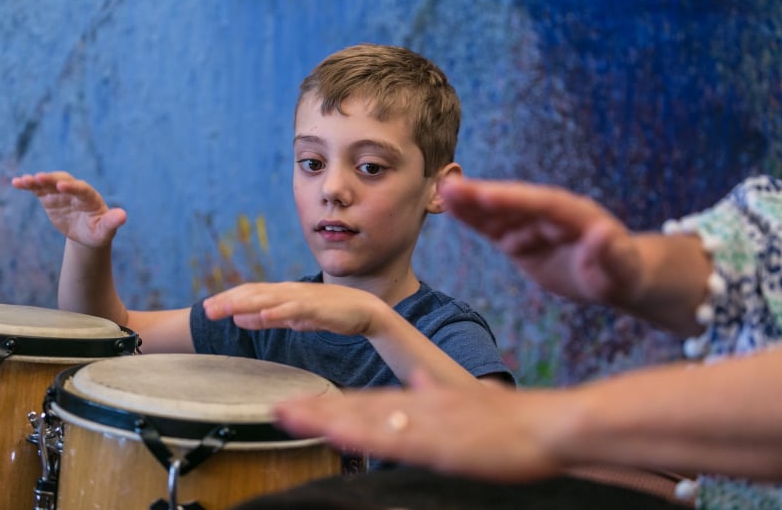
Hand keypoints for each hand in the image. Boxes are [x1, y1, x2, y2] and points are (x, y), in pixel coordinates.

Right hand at [12, 171, 125, 247]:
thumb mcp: (105, 231)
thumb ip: (112, 223)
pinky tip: (16, 183)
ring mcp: (61, 193)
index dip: (73, 187)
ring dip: (36, 181)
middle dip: (52, 179)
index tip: (61, 186)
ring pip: (48, 183)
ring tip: (23, 181)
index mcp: (91, 198)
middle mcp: (76, 191)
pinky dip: (28, 185)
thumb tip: (123, 216)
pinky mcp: (50, 197)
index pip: (82, 189)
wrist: (87, 234)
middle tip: (39, 178)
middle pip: (63, 181)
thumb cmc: (98, 232)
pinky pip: (38, 189)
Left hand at [203, 282, 382, 335]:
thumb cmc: (329, 314)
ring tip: (226, 311)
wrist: (364, 311)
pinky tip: (263, 315)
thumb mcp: (293, 318)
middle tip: (206, 310)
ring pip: (270, 299)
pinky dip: (277, 312)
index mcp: (283, 294)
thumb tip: (239, 319)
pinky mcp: (317, 308)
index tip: (207, 309)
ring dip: (246, 304)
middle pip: (254, 294)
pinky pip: (294, 310)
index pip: (250, 294)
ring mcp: (303, 298)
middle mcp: (290, 292)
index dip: (228, 300)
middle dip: (229, 301)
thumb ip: (268, 318)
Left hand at [274, 369, 570, 481]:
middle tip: (278, 409)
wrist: (547, 425)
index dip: (332, 404)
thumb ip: (439, 394)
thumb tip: (421, 382)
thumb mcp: (466, 405)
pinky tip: (339, 430)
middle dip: (316, 410)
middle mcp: (418, 408)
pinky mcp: (441, 442)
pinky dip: (363, 432)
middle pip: (359, 408)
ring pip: (368, 419)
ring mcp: (427, 424)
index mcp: (423, 403)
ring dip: (327, 417)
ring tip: (290, 415)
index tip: (301, 406)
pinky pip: (395, 438)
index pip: (368, 402)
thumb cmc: (510, 424)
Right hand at [438, 176, 640, 306]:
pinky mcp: (520, 238)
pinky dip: (472, 218)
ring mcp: (533, 223)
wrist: (614, 273)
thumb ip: (611, 253)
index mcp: (575, 215)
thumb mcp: (622, 269)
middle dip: (484, 196)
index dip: (513, 200)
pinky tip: (450, 206)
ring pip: (499, 212)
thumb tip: (603, 234)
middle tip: (452, 187)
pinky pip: (493, 227)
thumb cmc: (621, 272)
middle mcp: (550, 213)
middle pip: (514, 202)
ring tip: (442, 191)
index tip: (485, 195)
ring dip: (471, 203)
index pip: (541, 204)